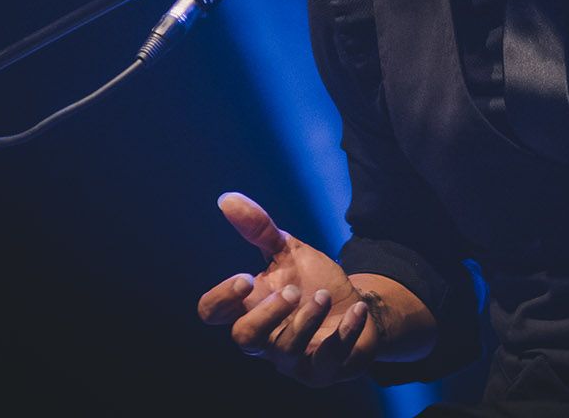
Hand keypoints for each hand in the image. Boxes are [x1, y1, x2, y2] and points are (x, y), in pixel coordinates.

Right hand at [197, 191, 377, 384]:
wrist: (355, 306)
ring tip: (323, 295)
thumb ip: (258, 228)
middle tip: (290, 290)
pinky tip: (355, 309)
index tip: (245, 278)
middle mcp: (265, 338)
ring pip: (286, 352)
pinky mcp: (322, 370)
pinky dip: (344, 333)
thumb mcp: (288, 251)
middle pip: (244, 339)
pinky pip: (328, 360)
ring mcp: (293, 359)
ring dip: (306, 320)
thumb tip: (227, 198)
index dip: (220, 300)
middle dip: (266, 314)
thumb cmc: (312, 282)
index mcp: (249, 307)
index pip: (212, 313)